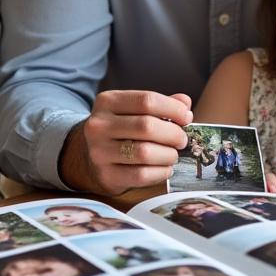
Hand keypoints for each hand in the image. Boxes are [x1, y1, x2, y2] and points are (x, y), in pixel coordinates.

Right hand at [58, 90, 192, 194]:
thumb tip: (185, 103)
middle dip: (173, 134)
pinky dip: (161, 172)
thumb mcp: (133, 110)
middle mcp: (99, 125)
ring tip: (172, 155)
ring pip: (145, 152)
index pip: (146, 100)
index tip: (186, 117)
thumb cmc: (120, 130)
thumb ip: (159, 105)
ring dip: (168, 155)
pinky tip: (165, 168)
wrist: (88, 156)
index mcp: (107, 102)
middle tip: (182, 140)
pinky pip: (141, 175)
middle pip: (147, 126)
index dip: (173, 108)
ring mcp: (99, 151)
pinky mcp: (106, 175)